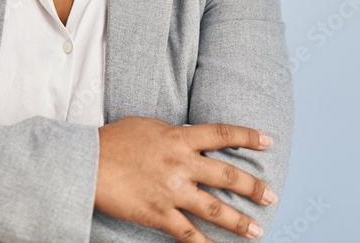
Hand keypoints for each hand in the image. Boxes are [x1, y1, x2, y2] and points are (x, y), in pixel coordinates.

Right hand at [95, 117, 275, 241]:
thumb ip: (172, 134)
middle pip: (226, 176)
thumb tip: (187, 138)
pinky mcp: (158, 213)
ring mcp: (171, 191)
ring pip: (215, 209)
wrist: (88, 162)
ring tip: (257, 230)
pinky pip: (188, 234)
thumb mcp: (147, 126)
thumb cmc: (113, 140)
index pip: (221, 134)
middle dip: (253, 188)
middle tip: (271, 196)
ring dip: (239, 222)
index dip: (247, 136)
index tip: (267, 141)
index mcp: (178, 138)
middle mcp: (181, 164)